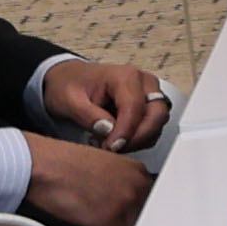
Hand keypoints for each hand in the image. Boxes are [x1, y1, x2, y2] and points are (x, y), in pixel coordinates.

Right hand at [17, 136, 146, 225]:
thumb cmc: (59, 164)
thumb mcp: (101, 167)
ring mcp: (127, 200)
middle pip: (138, 217)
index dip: (125, 213)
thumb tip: (114, 202)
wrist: (40, 164)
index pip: (143, 201)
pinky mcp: (111, 217)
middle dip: (117, 225)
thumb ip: (116, 184)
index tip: (111, 218)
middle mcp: (137, 184)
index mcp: (136, 170)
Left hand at [32, 56, 167, 151]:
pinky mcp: (150, 104)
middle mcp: (144, 82)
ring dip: (138, 139)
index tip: (111, 147)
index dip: (126, 131)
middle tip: (112, 149)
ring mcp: (150, 93)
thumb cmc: (68, 86)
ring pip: (158, 123)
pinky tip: (115, 138)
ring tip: (108, 142)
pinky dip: (138, 138)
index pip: (135, 107)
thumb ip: (88, 115)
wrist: (69, 79)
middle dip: (137, 137)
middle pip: (157, 114)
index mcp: (124, 76)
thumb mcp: (69, 100)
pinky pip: (153, 126)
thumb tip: (108, 131)